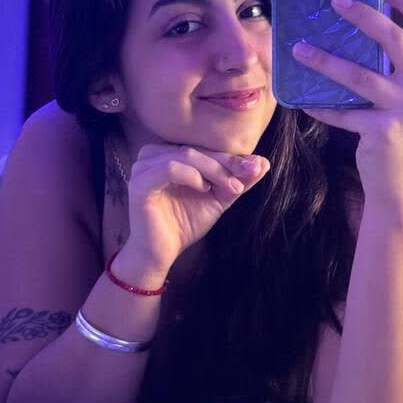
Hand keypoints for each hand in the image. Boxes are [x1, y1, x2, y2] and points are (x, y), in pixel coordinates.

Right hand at [123, 143, 269, 269]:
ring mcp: (143, 168)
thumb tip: (263, 163)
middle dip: (226, 163)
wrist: (161, 254)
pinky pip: (169, 168)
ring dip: (213, 169)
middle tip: (246, 176)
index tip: (255, 167)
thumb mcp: (217, 199)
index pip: (203, 148)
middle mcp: (152, 155)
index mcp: (168, 154)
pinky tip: (204, 189)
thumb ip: (236, 180)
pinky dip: (192, 175)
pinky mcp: (139, 183)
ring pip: (185, 155)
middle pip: (196, 149)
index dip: (231, 157)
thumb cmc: (185, 223)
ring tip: (229, 187)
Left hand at [293, 0, 402, 205]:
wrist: (402, 188)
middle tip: (334, 1)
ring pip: (358, 75)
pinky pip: (343, 113)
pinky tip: (303, 102)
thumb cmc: (398, 135)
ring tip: (298, 49)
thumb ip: (394, 70)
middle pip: (393, 38)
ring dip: (324, 60)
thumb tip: (350, 34)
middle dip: (362, 14)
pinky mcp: (384, 132)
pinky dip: (320, 107)